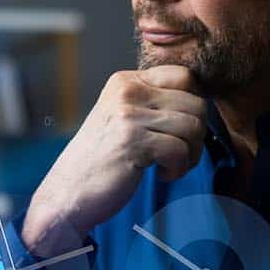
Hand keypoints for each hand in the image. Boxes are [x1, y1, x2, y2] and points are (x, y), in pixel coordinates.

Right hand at [23, 66, 207, 254]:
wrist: (68, 193)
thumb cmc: (102, 161)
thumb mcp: (123, 119)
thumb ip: (153, 104)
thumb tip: (201, 104)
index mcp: (126, 81)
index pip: (184, 76)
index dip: (194, 105)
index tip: (181, 130)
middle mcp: (127, 91)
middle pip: (196, 103)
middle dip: (197, 135)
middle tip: (180, 155)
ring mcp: (129, 115)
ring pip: (193, 127)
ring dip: (190, 154)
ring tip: (170, 165)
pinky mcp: (133, 142)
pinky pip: (180, 150)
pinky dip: (178, 168)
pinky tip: (162, 174)